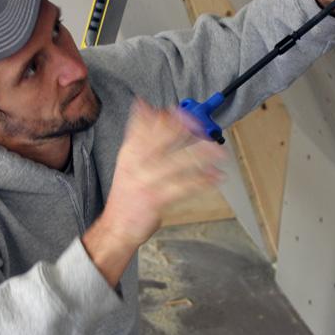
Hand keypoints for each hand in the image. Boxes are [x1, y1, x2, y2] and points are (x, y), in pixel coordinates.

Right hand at [103, 100, 224, 246]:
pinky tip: (215, 177)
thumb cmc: (127, 195)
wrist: (116, 227)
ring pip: (177, 162)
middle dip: (184, 129)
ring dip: (201, 155)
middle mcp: (136, 164)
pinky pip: (183, 187)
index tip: (178, 110)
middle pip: (161, 140)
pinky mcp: (156, 199)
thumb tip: (145, 107)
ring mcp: (146, 181)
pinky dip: (202, 181)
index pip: (143, 127)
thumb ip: (138, 135)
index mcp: (129, 153)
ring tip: (218, 151)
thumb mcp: (128, 162)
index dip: (163, 117)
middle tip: (202, 124)